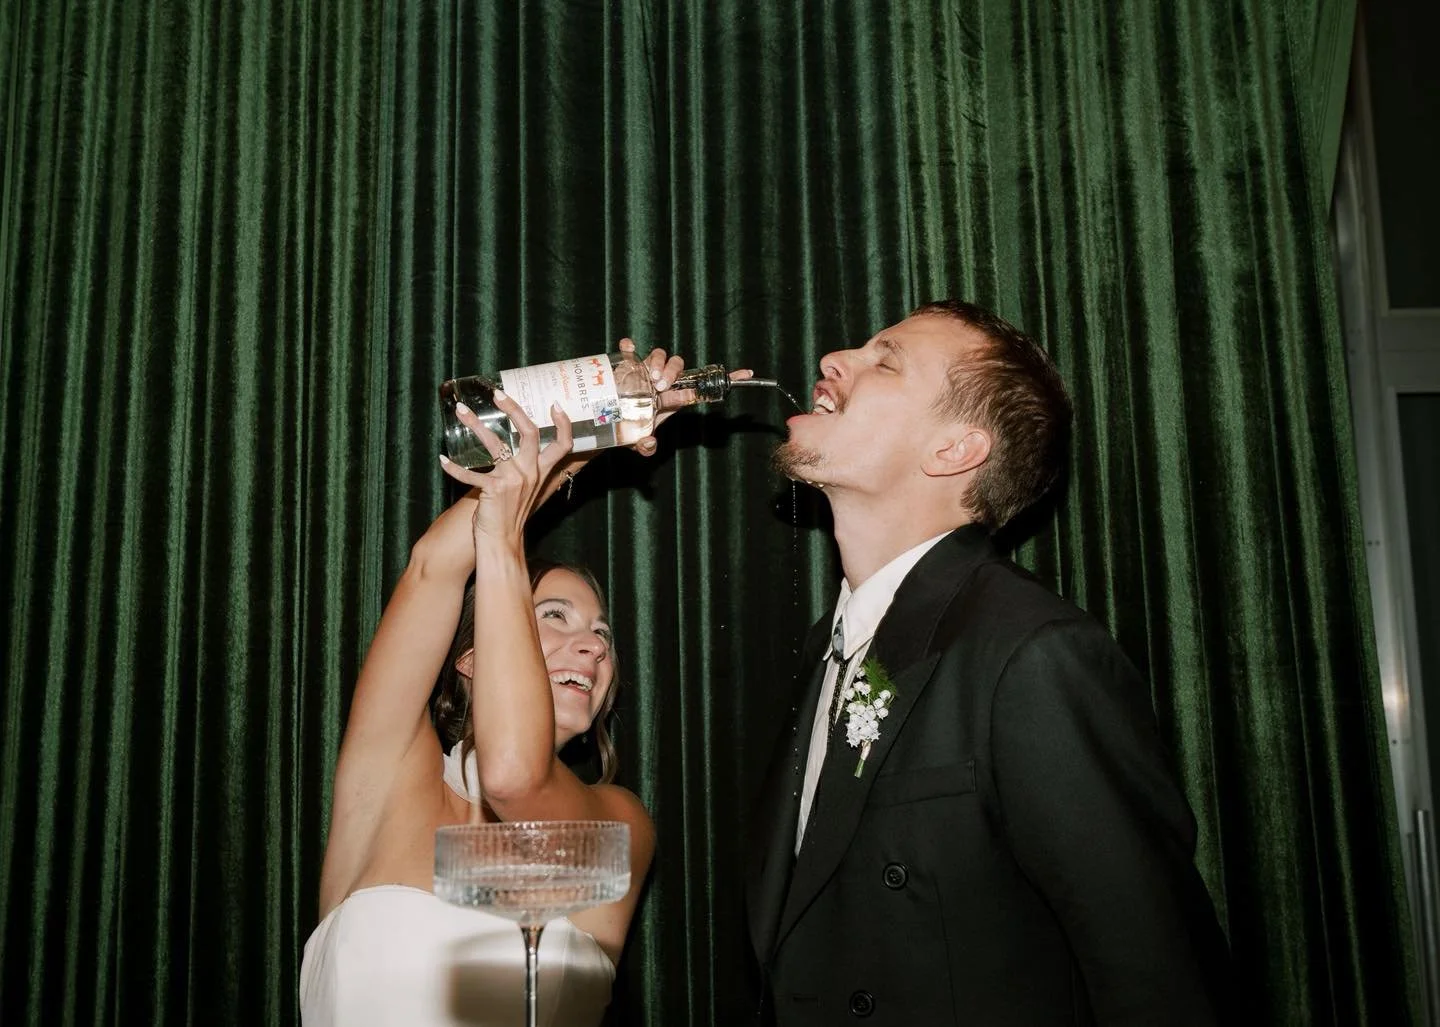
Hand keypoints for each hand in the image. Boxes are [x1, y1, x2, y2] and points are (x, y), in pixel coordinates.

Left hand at [438, 391, 574, 547]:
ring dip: (475, 425)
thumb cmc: (511, 514)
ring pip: (496, 444)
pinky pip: (471, 474)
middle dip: (513, 409)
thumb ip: (525, 469)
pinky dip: (454, 467)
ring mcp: (512, 480)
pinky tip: (443, 459)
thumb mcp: (526, 489)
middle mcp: (530, 472)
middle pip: (529, 432)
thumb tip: (512, 448)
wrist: (502, 542)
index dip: (562, 424)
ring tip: (461, 411)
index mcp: (540, 471)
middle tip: (497, 394)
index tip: (555, 404)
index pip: (562, 445)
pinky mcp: (493, 490)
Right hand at [618, 337, 754, 455]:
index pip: (701, 386)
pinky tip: (627, 348)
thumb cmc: (633, 430)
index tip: (747, 374)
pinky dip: (630, 348)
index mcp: (674, 398)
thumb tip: (649, 445)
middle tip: (662, 385)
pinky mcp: (628, 367)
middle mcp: (663, 382)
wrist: (613, 422)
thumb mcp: (639, 442)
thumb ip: (646, 446)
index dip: (726, 378)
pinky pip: (631, 352)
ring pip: (660, 356)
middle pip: (678, 366)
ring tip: (650, 377)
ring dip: (657, 362)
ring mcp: (646, 372)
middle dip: (672, 371)